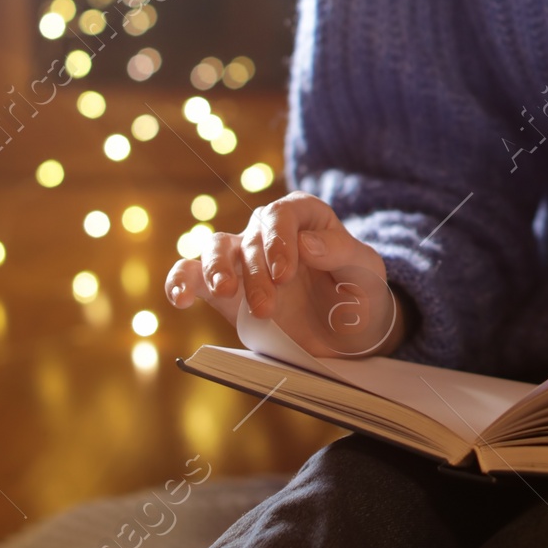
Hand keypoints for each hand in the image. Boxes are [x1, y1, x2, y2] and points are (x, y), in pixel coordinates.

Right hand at [165, 191, 404, 358]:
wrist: (348, 335)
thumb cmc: (361, 294)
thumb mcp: (367, 272)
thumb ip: (342, 252)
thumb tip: (306, 242)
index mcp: (307, 217)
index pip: (285, 213)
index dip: (280, 240)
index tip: (285, 273)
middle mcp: (271, 232)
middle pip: (252, 236)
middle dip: (256, 272)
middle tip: (267, 306)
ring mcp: (245, 260)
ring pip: (217, 248)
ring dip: (217, 269)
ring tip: (225, 292)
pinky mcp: (226, 290)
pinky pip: (193, 275)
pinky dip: (181, 281)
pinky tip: (180, 298)